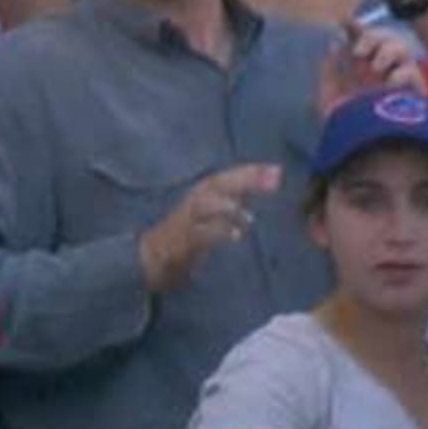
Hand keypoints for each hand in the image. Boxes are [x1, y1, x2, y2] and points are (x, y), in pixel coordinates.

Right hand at [138, 164, 281, 293]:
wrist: (151, 258)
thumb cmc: (185, 235)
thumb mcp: (211, 213)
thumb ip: (234, 202)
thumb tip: (265, 188)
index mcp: (202, 193)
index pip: (227, 177)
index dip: (251, 172)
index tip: (276, 170)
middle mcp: (193, 201)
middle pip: (218, 184)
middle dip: (245, 179)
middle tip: (272, 179)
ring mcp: (186, 221)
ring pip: (205, 205)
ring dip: (228, 205)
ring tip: (250, 214)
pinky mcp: (180, 242)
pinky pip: (200, 234)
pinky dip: (218, 231)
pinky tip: (237, 234)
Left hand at [313, 19, 423, 117]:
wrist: (364, 151)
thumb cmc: (346, 127)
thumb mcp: (329, 98)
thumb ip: (329, 71)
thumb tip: (334, 42)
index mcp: (361, 69)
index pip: (361, 39)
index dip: (354, 27)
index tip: (344, 21)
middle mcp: (381, 71)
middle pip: (384, 37)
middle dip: (372, 37)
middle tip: (359, 52)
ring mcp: (398, 80)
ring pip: (401, 49)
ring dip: (386, 52)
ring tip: (374, 68)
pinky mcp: (413, 95)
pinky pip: (412, 74)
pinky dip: (399, 75)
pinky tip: (387, 85)